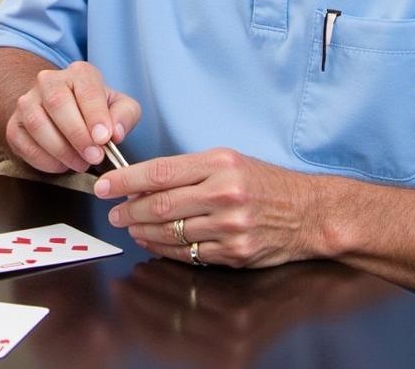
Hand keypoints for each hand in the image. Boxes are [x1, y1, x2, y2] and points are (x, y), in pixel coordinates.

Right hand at [5, 61, 140, 172]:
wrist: (66, 114)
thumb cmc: (95, 111)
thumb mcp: (119, 107)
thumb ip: (124, 115)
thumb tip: (115, 132)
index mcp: (78, 73)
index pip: (86, 88)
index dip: (95, 115)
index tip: (104, 138)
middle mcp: (48, 81)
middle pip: (57, 103)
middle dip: (77, 135)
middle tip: (94, 157)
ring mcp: (27, 102)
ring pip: (37, 123)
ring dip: (61, 150)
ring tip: (80, 163)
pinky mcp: (14, 125)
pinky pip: (23, 143)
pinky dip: (45, 160)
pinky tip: (62, 164)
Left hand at [94, 148, 324, 268]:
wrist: (308, 213)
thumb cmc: (263, 182)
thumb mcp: (227, 160)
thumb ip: (186, 170)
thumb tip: (142, 183)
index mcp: (219, 164)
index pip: (160, 172)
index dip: (126, 181)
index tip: (105, 185)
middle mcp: (224, 194)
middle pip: (161, 205)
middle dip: (129, 210)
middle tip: (113, 212)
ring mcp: (230, 227)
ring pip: (172, 231)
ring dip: (143, 231)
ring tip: (130, 227)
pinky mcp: (235, 253)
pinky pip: (189, 254)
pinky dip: (165, 249)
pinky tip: (153, 242)